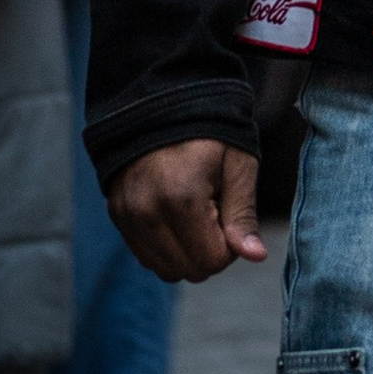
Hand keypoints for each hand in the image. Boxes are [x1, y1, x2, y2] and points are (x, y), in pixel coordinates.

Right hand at [108, 141, 264, 281]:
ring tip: (193, 210)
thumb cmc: (211, 132)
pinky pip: (146, 256)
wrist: (163, 102)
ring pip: (166, 269)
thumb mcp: (238, 164)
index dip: (230, 244)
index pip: (212, 260)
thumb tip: (255, 256)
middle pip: (189, 271)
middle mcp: (147, 212)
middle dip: (209, 249)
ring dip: (186, 251)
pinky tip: (173, 214)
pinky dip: (165, 246)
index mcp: (182, 197)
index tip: (228, 211)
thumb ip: (244, 214)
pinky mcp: (117, 215)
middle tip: (213, 208)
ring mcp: (127, 216)